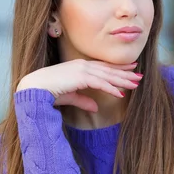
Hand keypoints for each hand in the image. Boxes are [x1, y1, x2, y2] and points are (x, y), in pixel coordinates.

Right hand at [17, 58, 141, 112]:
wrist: (34, 87)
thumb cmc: (48, 91)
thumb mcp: (70, 96)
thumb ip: (83, 100)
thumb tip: (95, 108)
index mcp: (80, 67)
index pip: (103, 67)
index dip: (118, 69)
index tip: (131, 70)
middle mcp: (83, 65)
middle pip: (109, 69)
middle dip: (125, 73)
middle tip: (140, 75)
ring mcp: (81, 70)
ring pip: (107, 75)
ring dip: (122, 80)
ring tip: (136, 84)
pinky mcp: (80, 77)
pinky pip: (100, 83)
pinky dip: (111, 88)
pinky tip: (121, 93)